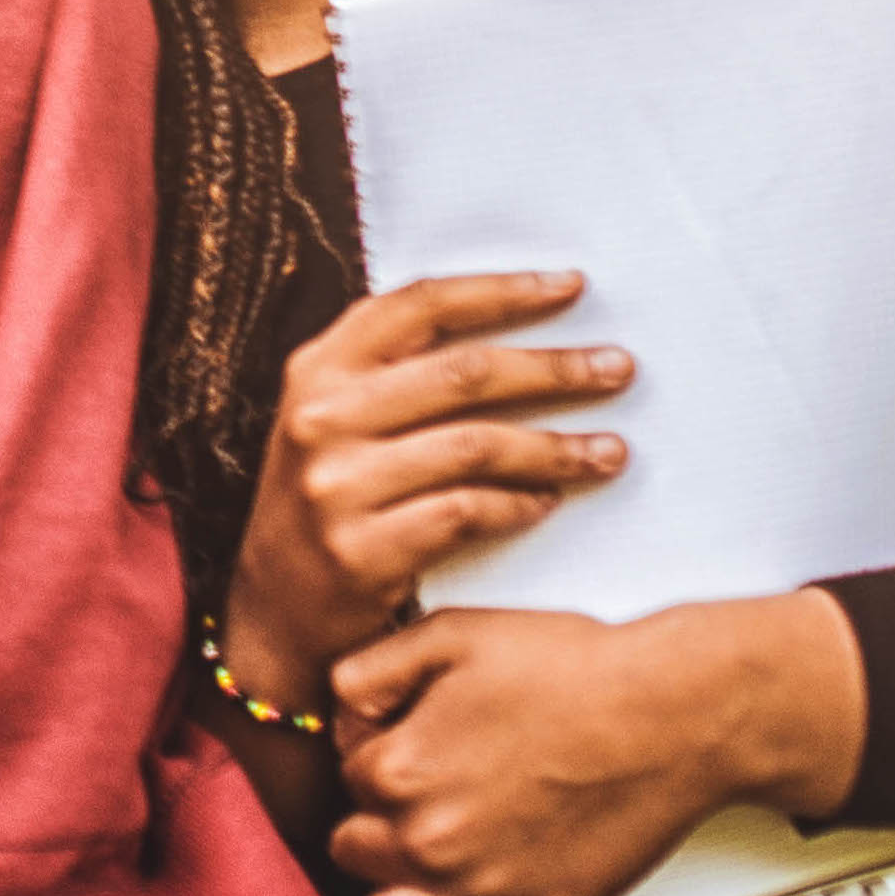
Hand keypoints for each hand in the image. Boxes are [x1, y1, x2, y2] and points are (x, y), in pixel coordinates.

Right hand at [219, 272, 630, 714]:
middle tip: (618, 370)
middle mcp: (320, 416)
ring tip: (609, 452)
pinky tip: (546, 503)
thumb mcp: (337, 419)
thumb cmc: (331, 498)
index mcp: (318, 368)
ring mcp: (335, 484)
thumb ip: (394, 373)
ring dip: (555, 448)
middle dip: (554, 369)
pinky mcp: (359, 549)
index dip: (499, 291)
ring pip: (474, 446)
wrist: (276, 608)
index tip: (570, 287)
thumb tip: (512, 327)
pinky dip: (518, 506)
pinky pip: (465, 513)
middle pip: (463, 373)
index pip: (418, 306)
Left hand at [327, 592, 867, 895]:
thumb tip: (343, 715)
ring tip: (430, 880)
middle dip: (380, 824)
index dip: (380, 750)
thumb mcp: (449, 633)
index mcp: (402, 770)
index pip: (349, 775)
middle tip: (429, 797)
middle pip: (356, 851)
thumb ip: (370, 669)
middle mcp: (433, 841)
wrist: (676, 709)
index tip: (417, 738)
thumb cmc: (577, 669)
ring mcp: (488, 891)